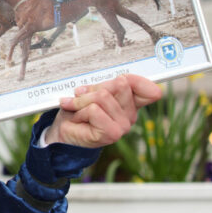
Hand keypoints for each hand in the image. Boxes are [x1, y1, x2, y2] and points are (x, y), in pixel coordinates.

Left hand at [44, 75, 161, 147]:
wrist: (62, 128)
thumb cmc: (76, 109)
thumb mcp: (92, 90)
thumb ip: (108, 84)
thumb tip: (122, 80)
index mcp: (131, 102)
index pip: (149, 90)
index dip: (140, 82)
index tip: (123, 79)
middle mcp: (131, 115)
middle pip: (119, 85)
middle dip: (94, 88)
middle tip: (82, 97)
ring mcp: (124, 126)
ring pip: (102, 96)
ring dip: (82, 101)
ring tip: (77, 109)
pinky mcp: (112, 133)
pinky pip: (94, 109)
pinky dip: (80, 111)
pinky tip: (78, 118)